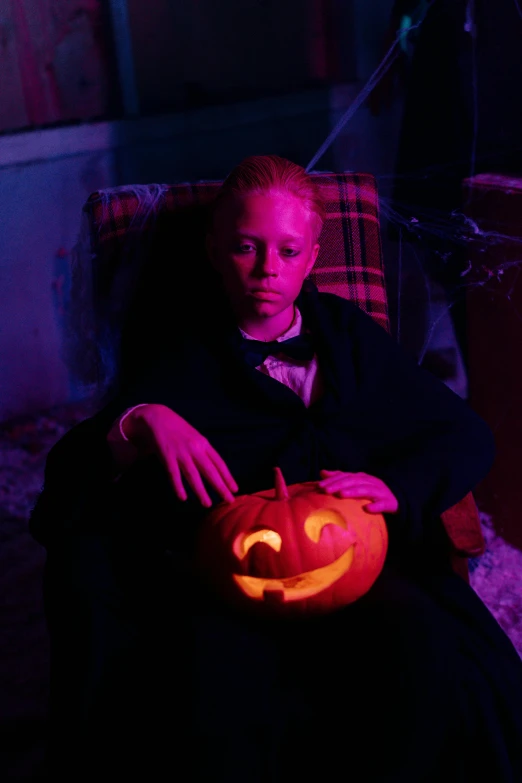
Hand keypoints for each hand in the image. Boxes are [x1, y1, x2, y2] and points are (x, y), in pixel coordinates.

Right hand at [123, 404, 237, 507]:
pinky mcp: (167, 455)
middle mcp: (195, 448)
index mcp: (204, 443)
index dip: (227, 477)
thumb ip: (203, 451)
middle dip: (220, 487)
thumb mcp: (195, 436)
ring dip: (201, 491)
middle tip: (228, 501)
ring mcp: (181, 452)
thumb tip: (214, 468)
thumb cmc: (178, 429)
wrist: (157, 416)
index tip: (234, 489)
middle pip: (210, 471)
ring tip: (207, 504)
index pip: (219, 463)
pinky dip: (178, 486)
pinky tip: (183, 498)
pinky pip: (173, 474)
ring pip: (193, 475)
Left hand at [318, 470, 398, 513]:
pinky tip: (368, 509)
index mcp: (361, 477)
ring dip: (354, 492)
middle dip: (339, 485)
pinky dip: (376, 506)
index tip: (319, 486)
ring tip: (342, 495)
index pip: (345, 476)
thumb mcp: (355, 484)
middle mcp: (370, 482)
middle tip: (326, 490)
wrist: (395, 500)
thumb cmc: (370, 493)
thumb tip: (322, 472)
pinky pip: (383, 504)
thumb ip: (340, 478)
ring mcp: (380, 491)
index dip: (332, 480)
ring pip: (366, 490)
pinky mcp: (389, 502)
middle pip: (353, 481)